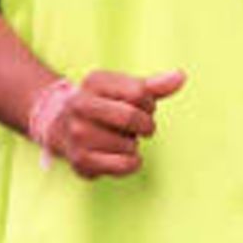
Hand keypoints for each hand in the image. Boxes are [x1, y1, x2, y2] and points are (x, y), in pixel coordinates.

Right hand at [47, 68, 185, 178]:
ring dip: (134, 144)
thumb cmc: (106, 104)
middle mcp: (80, 105)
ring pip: (129, 144)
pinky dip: (131, 163)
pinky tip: (124, 156)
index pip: (139, 93)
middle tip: (142, 127)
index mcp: (94, 81)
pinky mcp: (80, 160)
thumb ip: (155, 85)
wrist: (61, 126)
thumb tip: (181, 76)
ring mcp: (77, 133)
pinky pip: (122, 165)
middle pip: (131, 118)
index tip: (144, 107)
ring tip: (120, 138)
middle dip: (145, 125)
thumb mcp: (127, 89)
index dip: (149, 103)